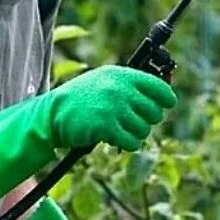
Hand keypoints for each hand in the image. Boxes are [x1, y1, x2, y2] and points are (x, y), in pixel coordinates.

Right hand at [49, 64, 177, 151]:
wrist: (53, 112)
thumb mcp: (105, 80)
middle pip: (155, 112)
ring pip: (144, 130)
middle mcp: (121, 89)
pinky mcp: (107, 127)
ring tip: (121, 129)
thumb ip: (130, 85)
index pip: (159, 87)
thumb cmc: (82, 98)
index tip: (166, 104)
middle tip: (133, 121)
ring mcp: (114, 108)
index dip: (166, 99)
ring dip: (135, 134)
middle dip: (147, 120)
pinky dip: (127, 144)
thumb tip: (163, 95)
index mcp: (123, 75)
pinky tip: (116, 138)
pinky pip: (132, 142)